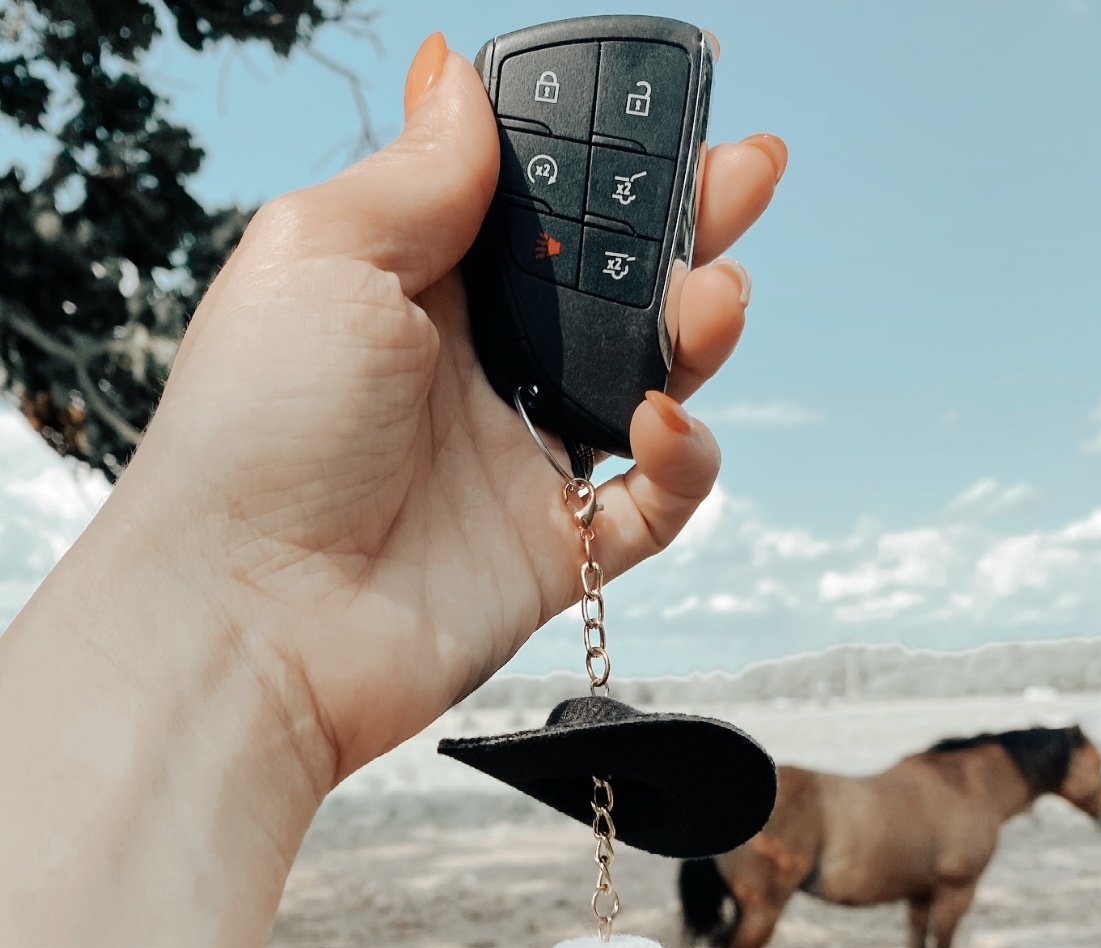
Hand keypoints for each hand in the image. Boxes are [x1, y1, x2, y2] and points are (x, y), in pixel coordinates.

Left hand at [121, 31, 787, 784]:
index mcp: (416, 288)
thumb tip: (457, 74)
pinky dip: (682, 460)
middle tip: (746, 176)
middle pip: (608, 289)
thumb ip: (418, 174)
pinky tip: (659, 424)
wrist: (248, 614)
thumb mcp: (322, 255)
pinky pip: (656, 503)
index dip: (602, 163)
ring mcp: (519, 462)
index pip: (536, 210)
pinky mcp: (555, 549)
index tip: (665, 120)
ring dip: (697, 331)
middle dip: (682, 229)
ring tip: (715, 297)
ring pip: (648, 384)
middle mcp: (475, 371)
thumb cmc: (256, 431)